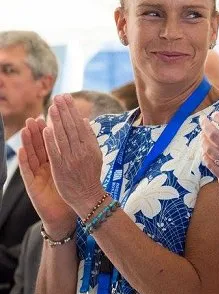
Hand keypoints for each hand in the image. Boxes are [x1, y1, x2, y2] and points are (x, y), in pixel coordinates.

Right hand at [19, 116, 76, 236]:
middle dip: (38, 131)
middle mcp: (45, 166)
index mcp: (56, 160)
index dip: (52, 127)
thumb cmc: (72, 189)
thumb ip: (77, 152)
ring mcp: (38, 174)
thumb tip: (85, 132)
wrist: (68, 211)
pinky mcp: (32, 185)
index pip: (54, 141)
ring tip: (26, 128)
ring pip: (31, 155)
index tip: (53, 113)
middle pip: (41, 146)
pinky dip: (24, 160)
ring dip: (28, 141)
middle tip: (35, 116)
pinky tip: (22, 150)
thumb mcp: (75, 168)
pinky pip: (27, 171)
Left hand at [43, 94, 104, 215]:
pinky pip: (55, 151)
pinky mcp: (61, 168)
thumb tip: (84, 119)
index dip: (72, 110)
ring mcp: (71, 159)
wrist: (89, 196)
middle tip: (58, 97)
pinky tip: (46, 129)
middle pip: (71, 127)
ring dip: (57, 121)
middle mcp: (81, 151)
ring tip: (51, 107)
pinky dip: (51, 140)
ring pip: (63, 137)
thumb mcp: (96, 155)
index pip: (80, 124)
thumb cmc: (90, 175)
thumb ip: (90, 138)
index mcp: (90, 147)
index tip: (67, 98)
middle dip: (64, 111)